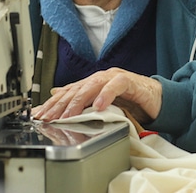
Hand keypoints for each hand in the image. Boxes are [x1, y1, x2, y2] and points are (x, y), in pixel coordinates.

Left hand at [32, 67, 161, 122]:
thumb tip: (56, 93)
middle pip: (76, 88)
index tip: (39, 115)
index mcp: (93, 83)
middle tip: (49, 118)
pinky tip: (99, 105)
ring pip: (92, 85)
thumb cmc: (132, 102)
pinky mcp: (130, 81)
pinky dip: (106, 95)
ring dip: (79, 101)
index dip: (52, 103)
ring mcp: (114, 77)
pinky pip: (116, 86)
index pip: (68, 91)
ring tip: (69, 115)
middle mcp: (101, 78)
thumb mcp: (103, 105)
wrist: (157, 99)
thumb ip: (82, 100)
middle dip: (60, 104)